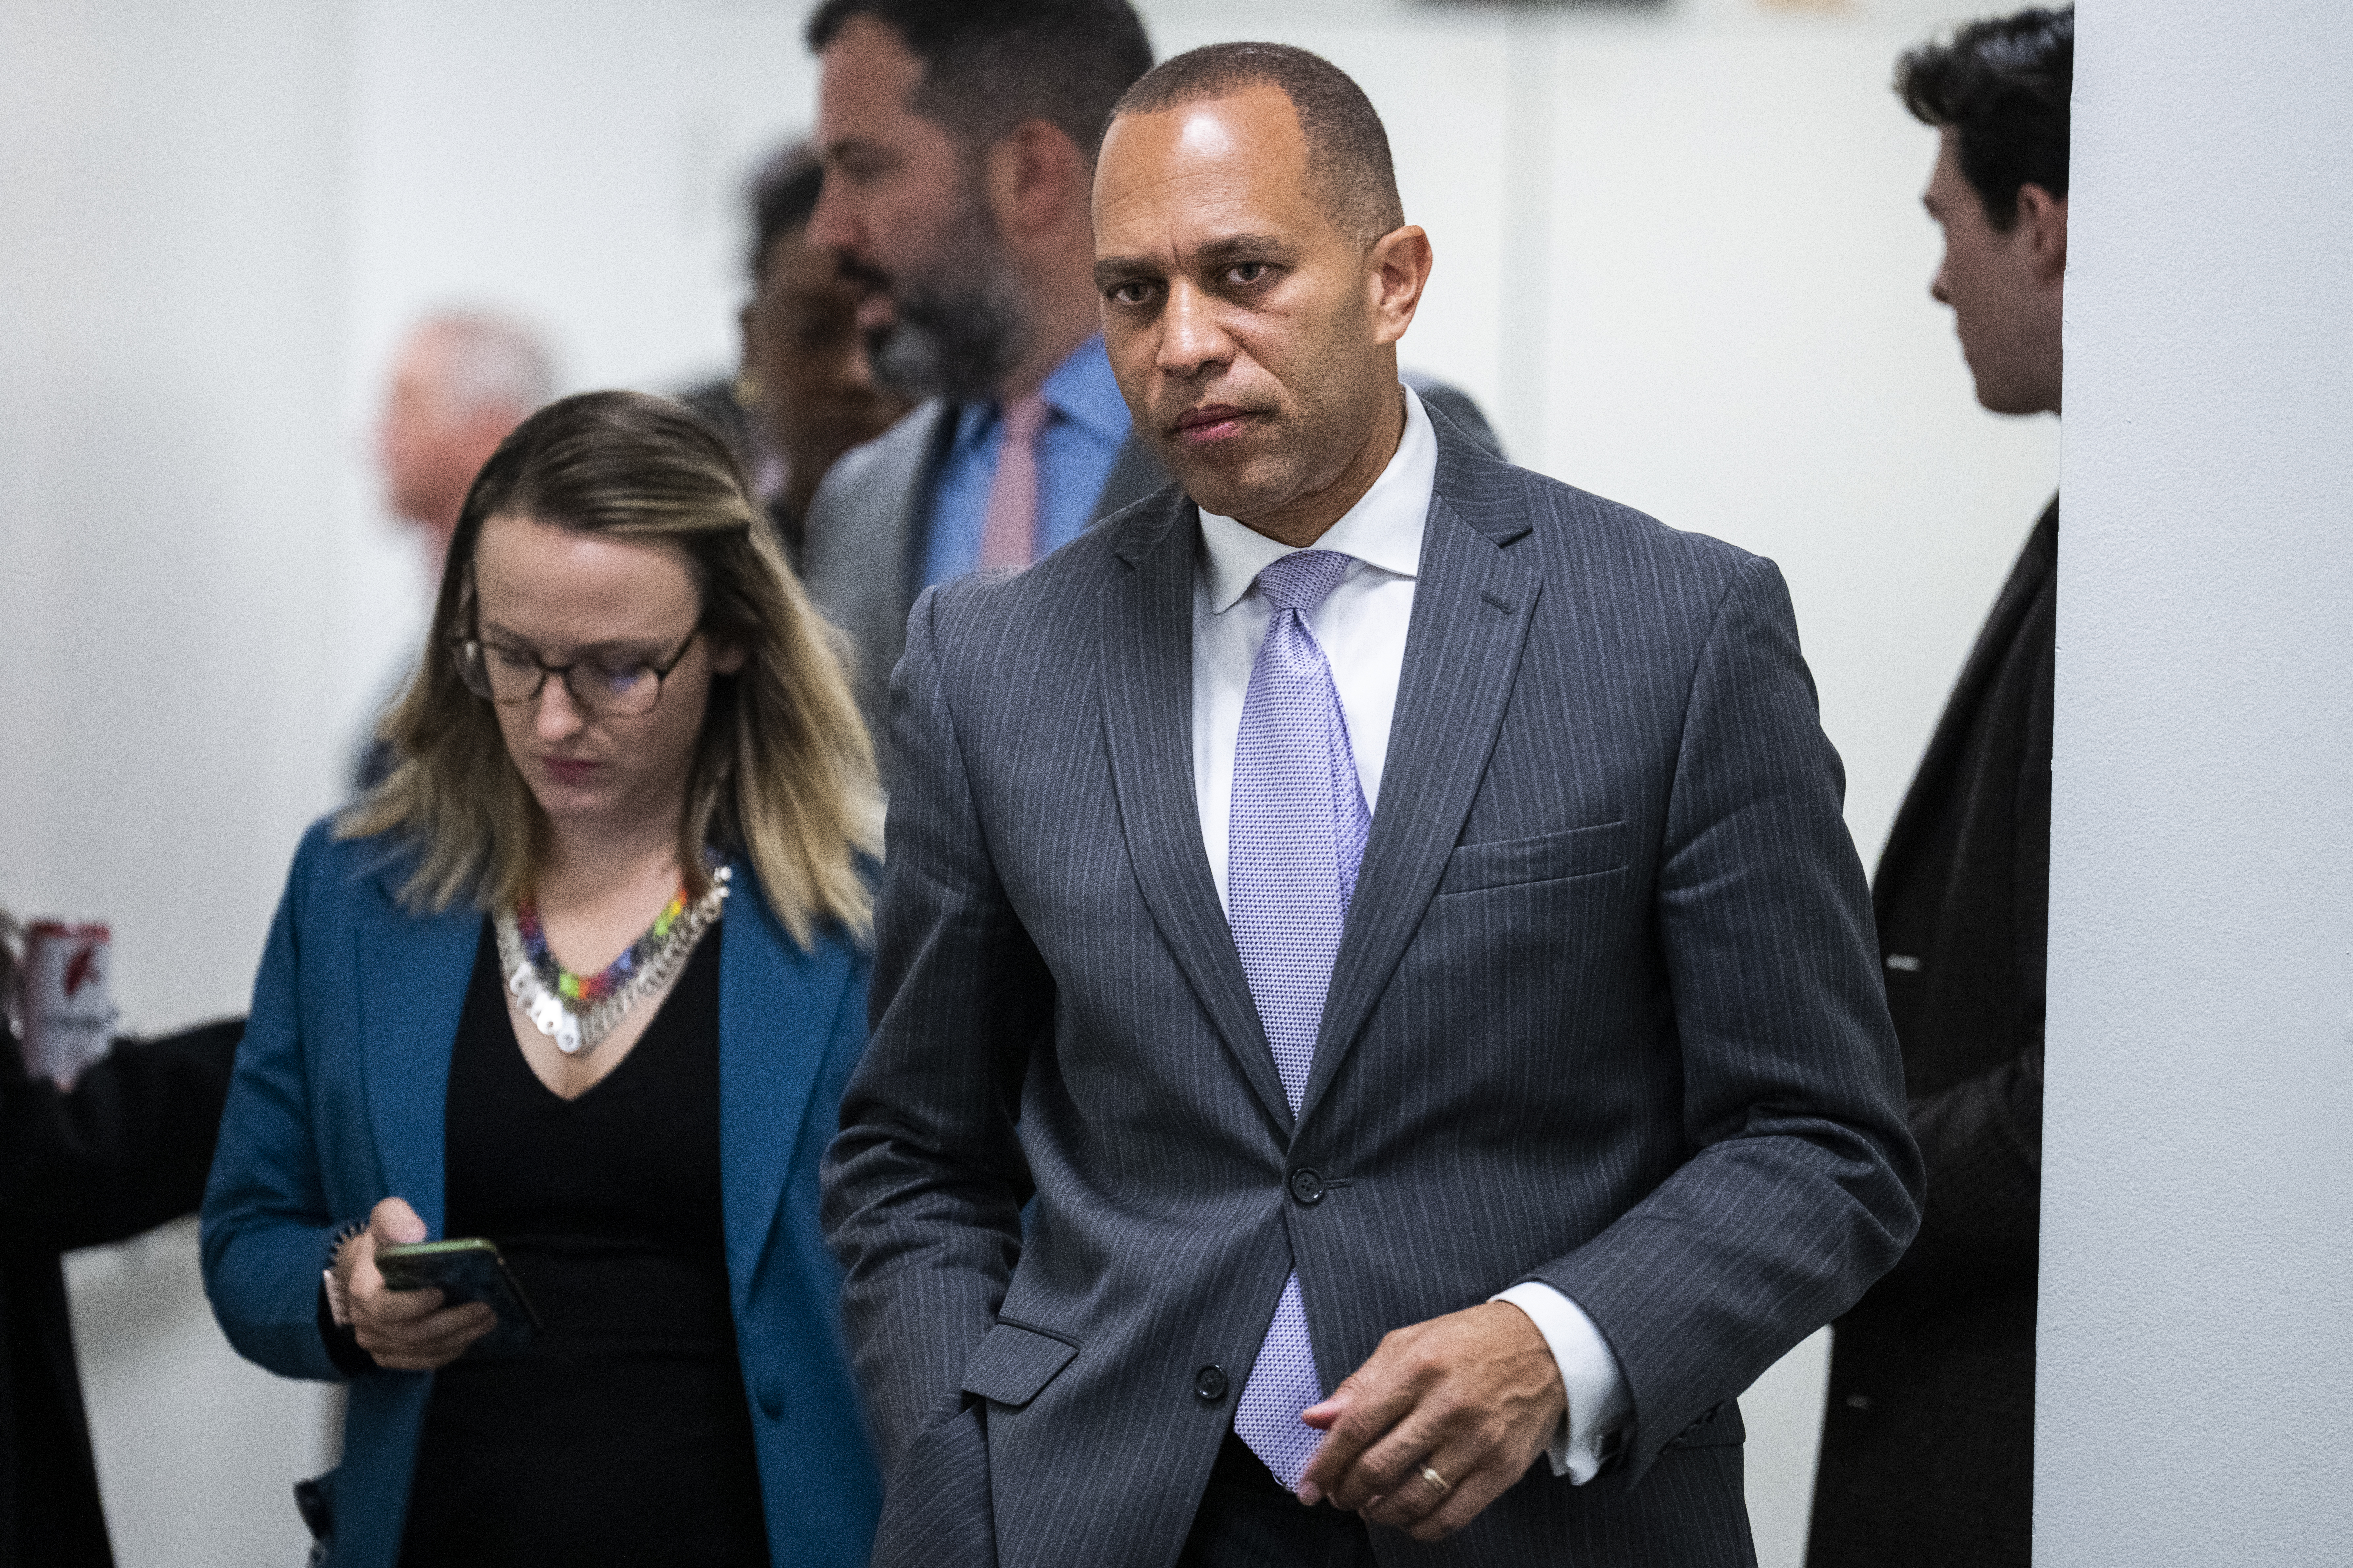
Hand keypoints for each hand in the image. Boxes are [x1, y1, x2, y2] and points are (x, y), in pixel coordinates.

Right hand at [335, 1197, 495, 1371]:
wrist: (366, 1269)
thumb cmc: (381, 1243)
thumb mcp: (385, 1218)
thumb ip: (395, 1219)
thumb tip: (414, 1234)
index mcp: (362, 1292)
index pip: (385, 1309)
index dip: (413, 1306)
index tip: (442, 1293)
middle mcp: (365, 1323)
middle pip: (411, 1334)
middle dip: (451, 1323)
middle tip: (485, 1310)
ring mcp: (377, 1343)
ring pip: (420, 1351)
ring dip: (457, 1339)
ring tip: (487, 1321)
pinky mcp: (389, 1354)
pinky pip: (420, 1362)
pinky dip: (447, 1353)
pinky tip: (469, 1338)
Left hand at [1296, 1301, 1562, 1541]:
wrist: (1543, 1345)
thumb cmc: (1468, 1342)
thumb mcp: (1407, 1344)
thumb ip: (1359, 1385)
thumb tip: (1315, 1419)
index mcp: (1416, 1368)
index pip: (1355, 1427)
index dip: (1324, 1464)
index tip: (1308, 1486)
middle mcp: (1446, 1406)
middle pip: (1378, 1468)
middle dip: (1346, 1493)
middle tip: (1338, 1497)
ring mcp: (1477, 1441)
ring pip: (1412, 1499)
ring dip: (1379, 1514)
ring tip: (1369, 1507)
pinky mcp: (1502, 1469)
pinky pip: (1453, 1516)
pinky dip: (1420, 1527)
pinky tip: (1407, 1518)